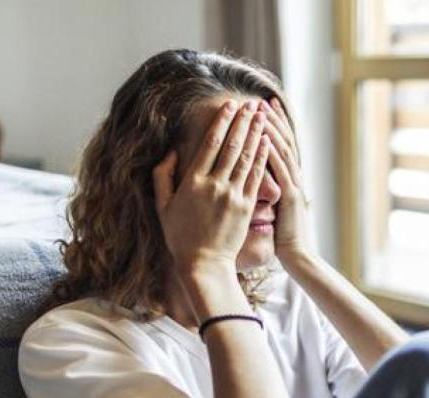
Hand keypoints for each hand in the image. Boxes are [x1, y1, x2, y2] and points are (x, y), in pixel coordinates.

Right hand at [153, 100, 269, 276]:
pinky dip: (261, 157)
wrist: (203, 264)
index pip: (209, 144)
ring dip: (255, 133)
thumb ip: (162, 176)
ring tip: (261, 115)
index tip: (229, 106)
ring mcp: (232, 196)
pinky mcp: (246, 207)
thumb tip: (171, 151)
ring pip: (246, 158)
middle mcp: (213, 185)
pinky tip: (266, 142)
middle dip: (242, 122)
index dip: (221, 123)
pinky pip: (255, 177)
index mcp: (192, 182)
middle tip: (250, 104)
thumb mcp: (162, 206)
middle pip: (231, 146)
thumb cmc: (180, 236)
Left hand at [261, 98, 313, 260]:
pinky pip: (281, 171)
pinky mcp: (291, 197)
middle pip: (284, 141)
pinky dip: (272, 153)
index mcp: (288, 180)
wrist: (297, 256)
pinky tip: (264, 138)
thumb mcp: (276, 207)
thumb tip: (256, 178)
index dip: (272, 126)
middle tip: (262, 100)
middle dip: (273, 120)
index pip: (279, 146)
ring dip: (272, 130)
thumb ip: (268, 190)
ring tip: (261, 111)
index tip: (261, 108)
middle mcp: (293, 178)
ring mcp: (293, 186)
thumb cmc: (283, 237)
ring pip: (283, 151)